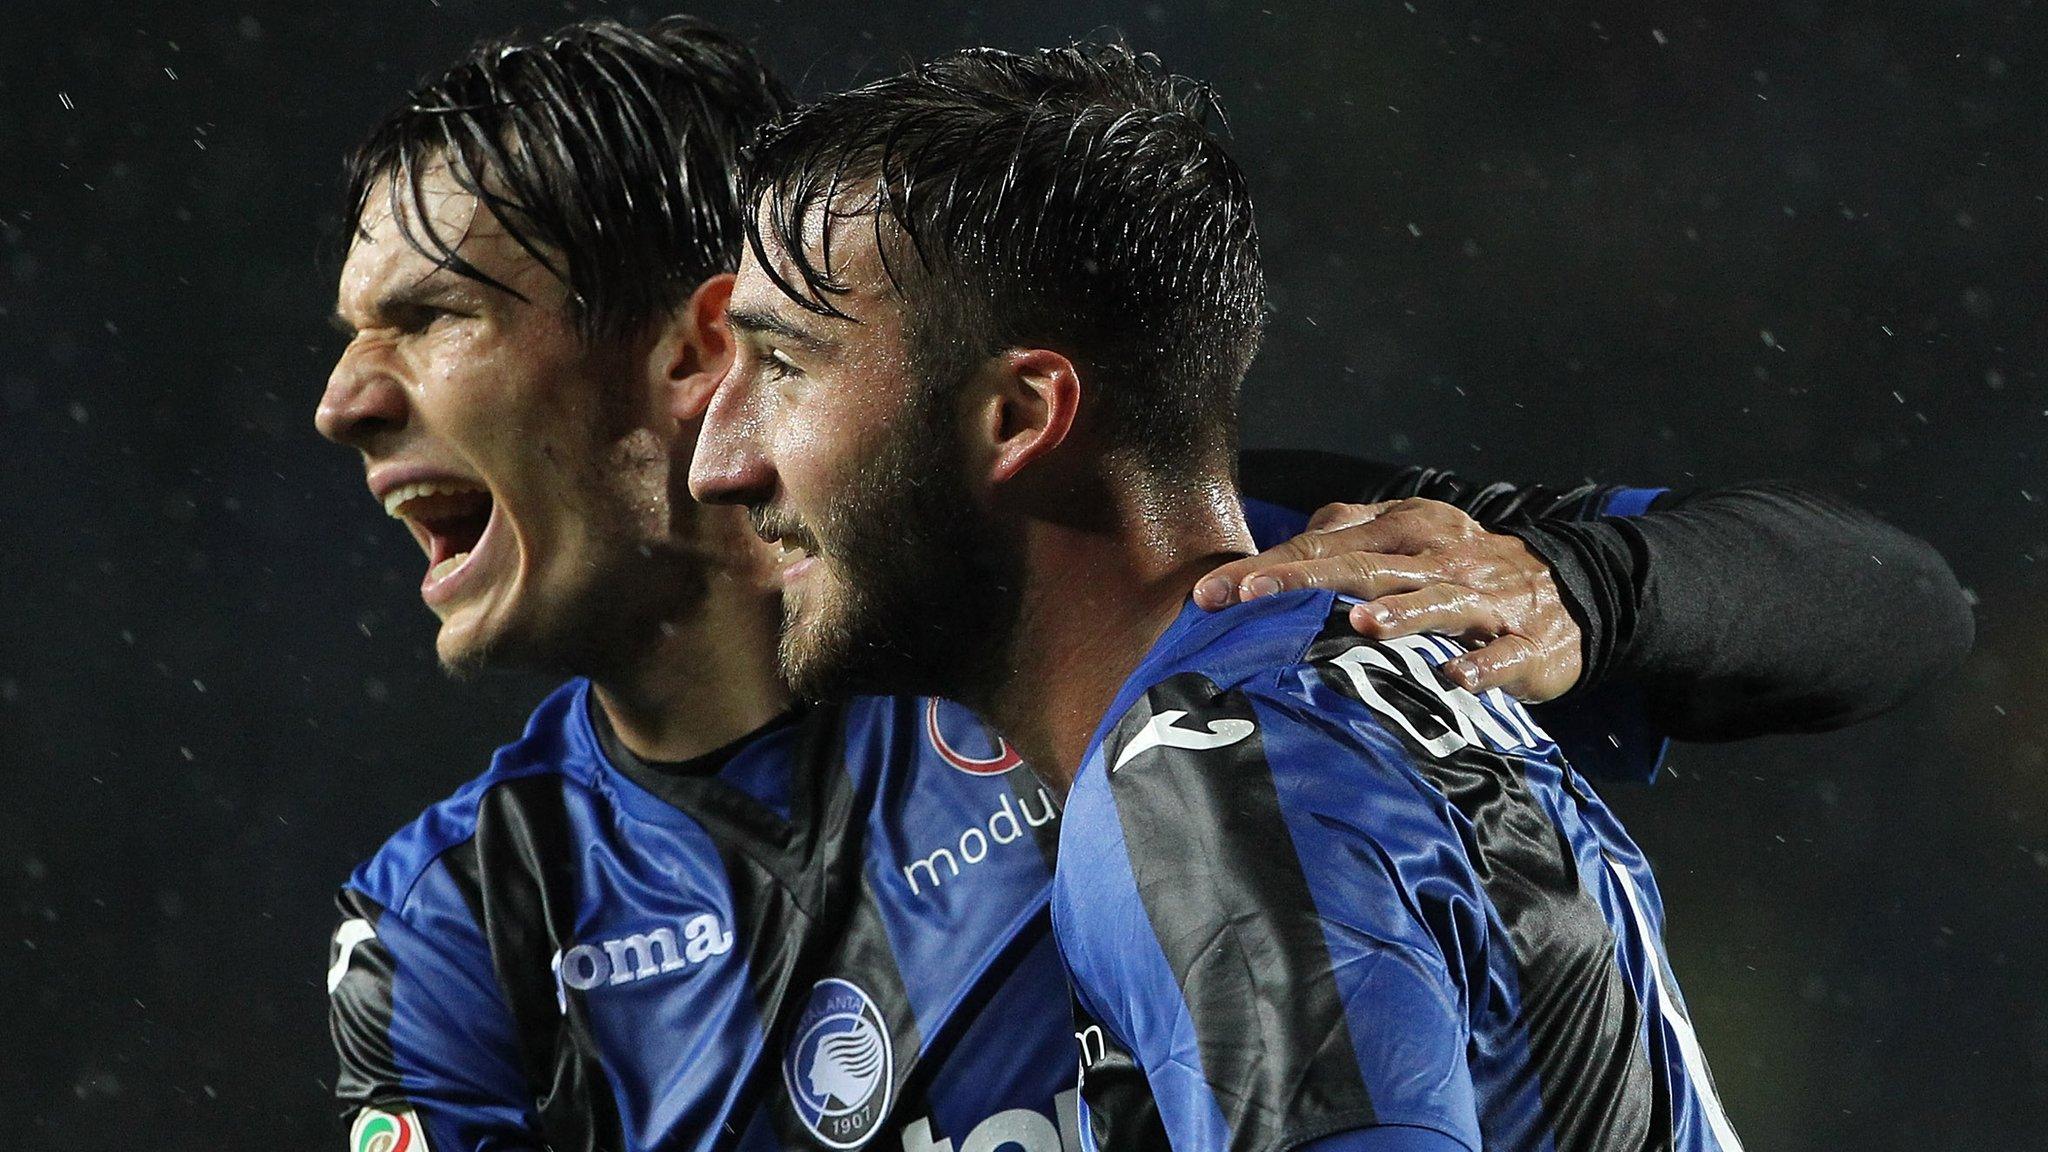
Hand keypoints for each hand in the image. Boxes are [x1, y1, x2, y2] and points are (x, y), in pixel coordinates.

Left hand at [1197, 498, 1583, 701]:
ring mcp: (1487, 601)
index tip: (1212, 594)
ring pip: (1440, 602)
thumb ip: (1348, 534)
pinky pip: (1505, 655)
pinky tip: (1456, 677)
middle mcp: (1441, 559)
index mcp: (1407, 530)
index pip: (1326, 545)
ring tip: (1362, 625)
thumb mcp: (1410, 537)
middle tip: (1250, 596)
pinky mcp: (1529, 644)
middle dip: (1306, 581)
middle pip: (1367, 566)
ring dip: (1403, 614)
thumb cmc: (1468, 570)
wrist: (1577, 591)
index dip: (1270, 568)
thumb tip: (1285, 547)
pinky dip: (1483, 665)